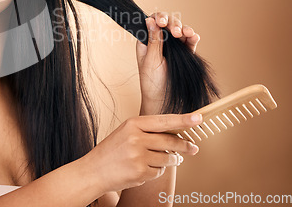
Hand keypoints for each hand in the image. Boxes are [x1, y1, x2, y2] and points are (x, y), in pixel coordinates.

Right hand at [84, 113, 200, 192]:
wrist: (93, 171)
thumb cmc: (111, 151)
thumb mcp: (126, 133)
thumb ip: (147, 132)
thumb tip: (174, 134)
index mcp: (132, 124)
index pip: (164, 121)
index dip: (183, 120)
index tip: (197, 119)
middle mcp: (136, 138)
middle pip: (170, 141)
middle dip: (184, 145)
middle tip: (193, 148)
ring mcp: (138, 156)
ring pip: (168, 158)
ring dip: (172, 160)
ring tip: (169, 159)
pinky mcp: (140, 172)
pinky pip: (159, 172)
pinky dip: (156, 171)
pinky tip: (145, 169)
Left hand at [136, 12, 200, 114]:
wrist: (162, 100)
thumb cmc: (151, 82)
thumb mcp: (150, 60)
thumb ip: (153, 40)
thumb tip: (150, 20)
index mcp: (146, 41)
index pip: (152, 22)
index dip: (158, 18)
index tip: (161, 22)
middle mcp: (160, 41)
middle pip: (168, 24)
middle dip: (172, 23)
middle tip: (174, 31)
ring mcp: (172, 47)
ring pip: (179, 31)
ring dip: (183, 29)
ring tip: (184, 33)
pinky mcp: (184, 54)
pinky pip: (189, 43)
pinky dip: (192, 38)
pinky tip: (193, 36)